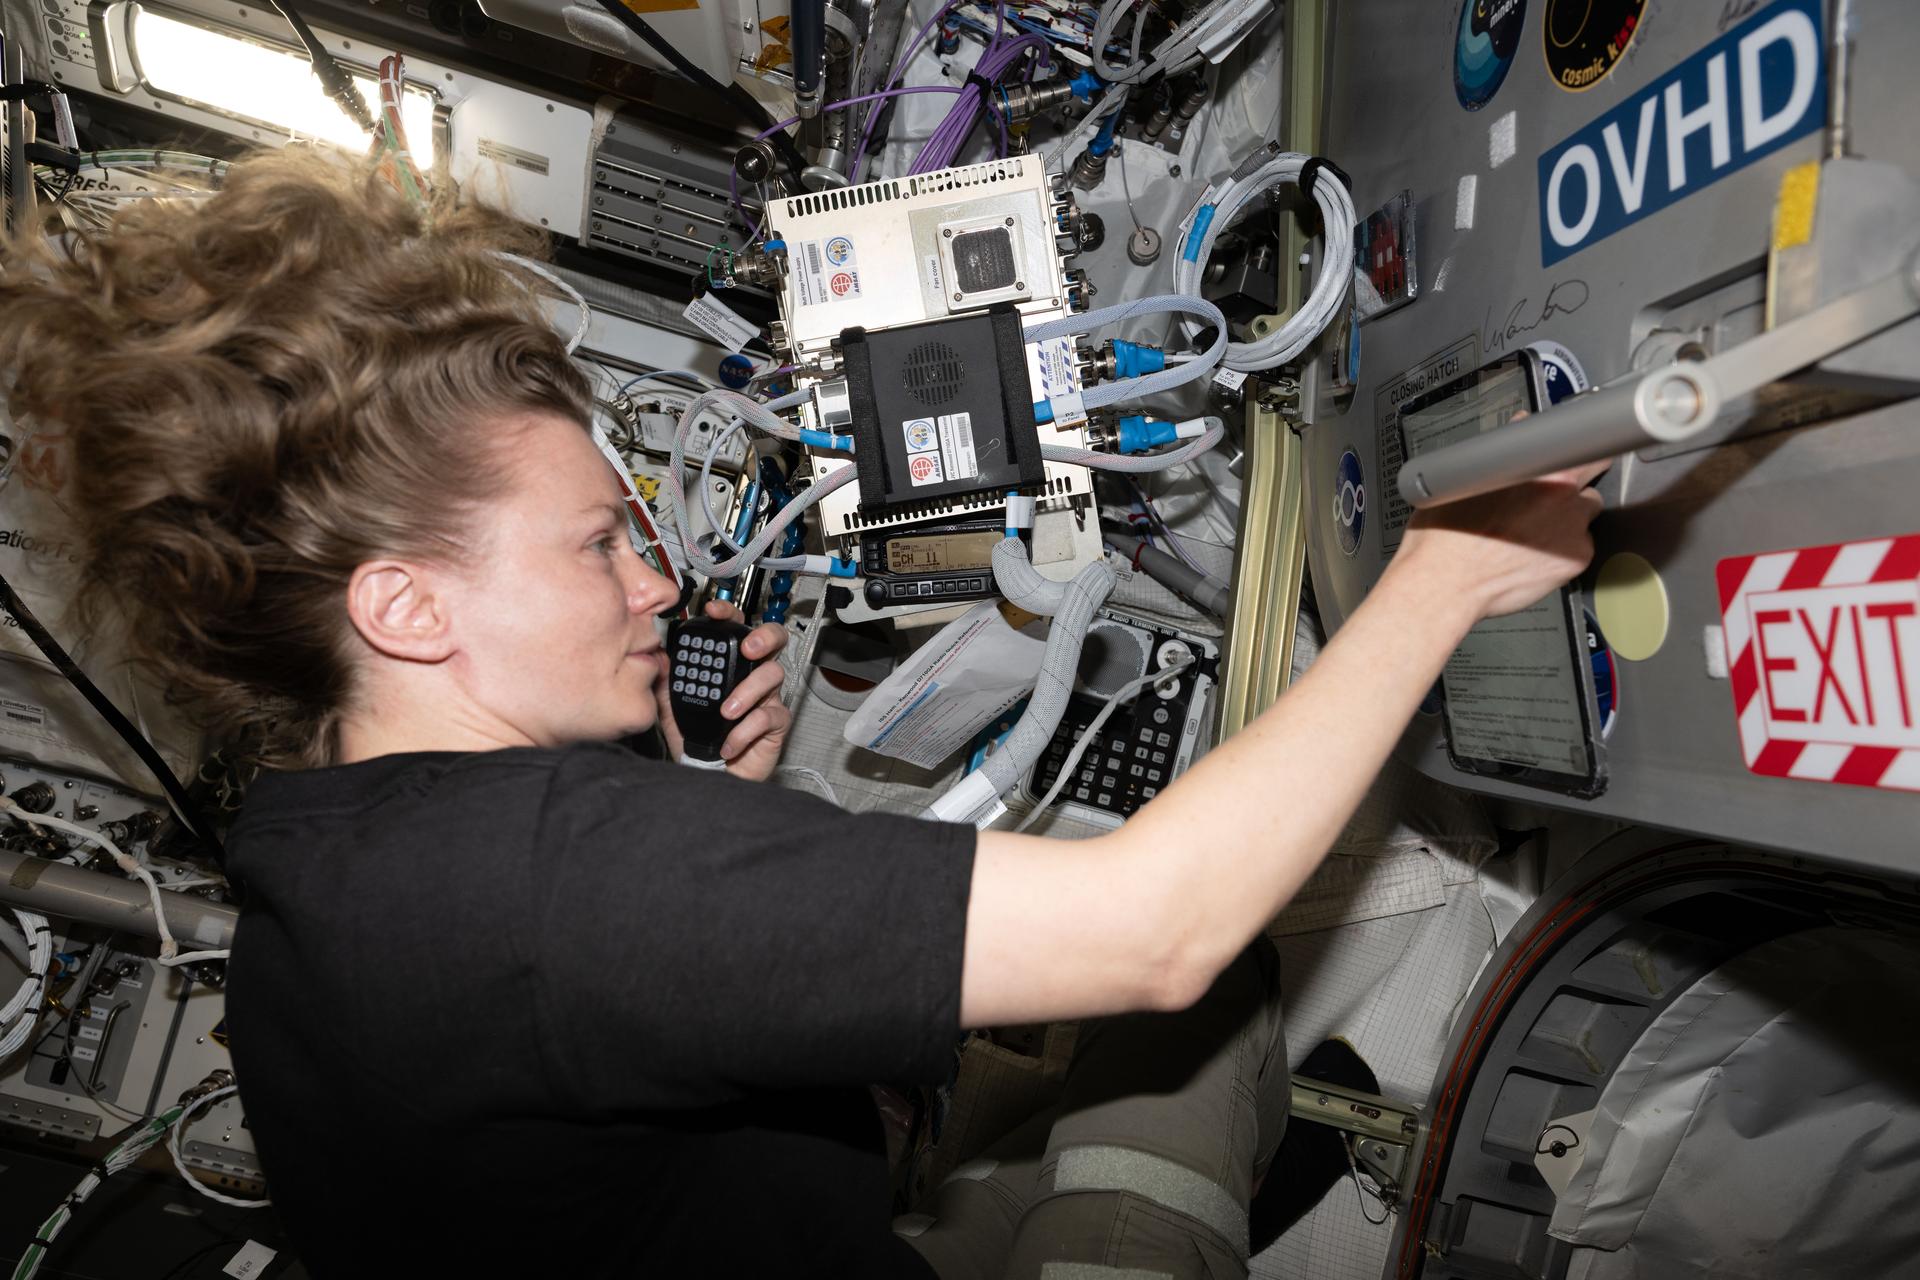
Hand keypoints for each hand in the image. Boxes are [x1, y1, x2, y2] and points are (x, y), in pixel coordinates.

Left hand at [655, 601, 791, 780]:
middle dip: (764, 637)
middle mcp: (752, 674)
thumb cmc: (696, 738)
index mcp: (729, 663)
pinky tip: (728, 743)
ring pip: (773, 675)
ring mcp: (767, 697)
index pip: (735, 627)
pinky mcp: (776, 723)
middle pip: (774, 639)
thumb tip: (658, 657)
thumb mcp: (673, 708)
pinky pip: (769, 717)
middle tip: (747, 648)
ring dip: (748, 691)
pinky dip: (745, 730)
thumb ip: (667, 682)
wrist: (708, 774)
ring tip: (727, 711)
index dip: (728, 613)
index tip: (712, 611)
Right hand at [1397, 455, 1609, 621]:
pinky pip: (1580, 547)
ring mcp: (1574, 530)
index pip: (1581, 444)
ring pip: (1586, 513)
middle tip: (1546, 495)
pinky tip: (1535, 553)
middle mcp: (1563, 496)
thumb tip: (1520, 427)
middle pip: (1593, 474)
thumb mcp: (1467, 478)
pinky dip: (1563, 549)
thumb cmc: (1447, 536)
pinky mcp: (1575, 561)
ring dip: (1569, 517)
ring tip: (1533, 530)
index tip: (1566, 456)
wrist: (1444, 583)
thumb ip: (1504, 447)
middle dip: (1575, 480)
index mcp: (1541, 469)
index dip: (1574, 450)